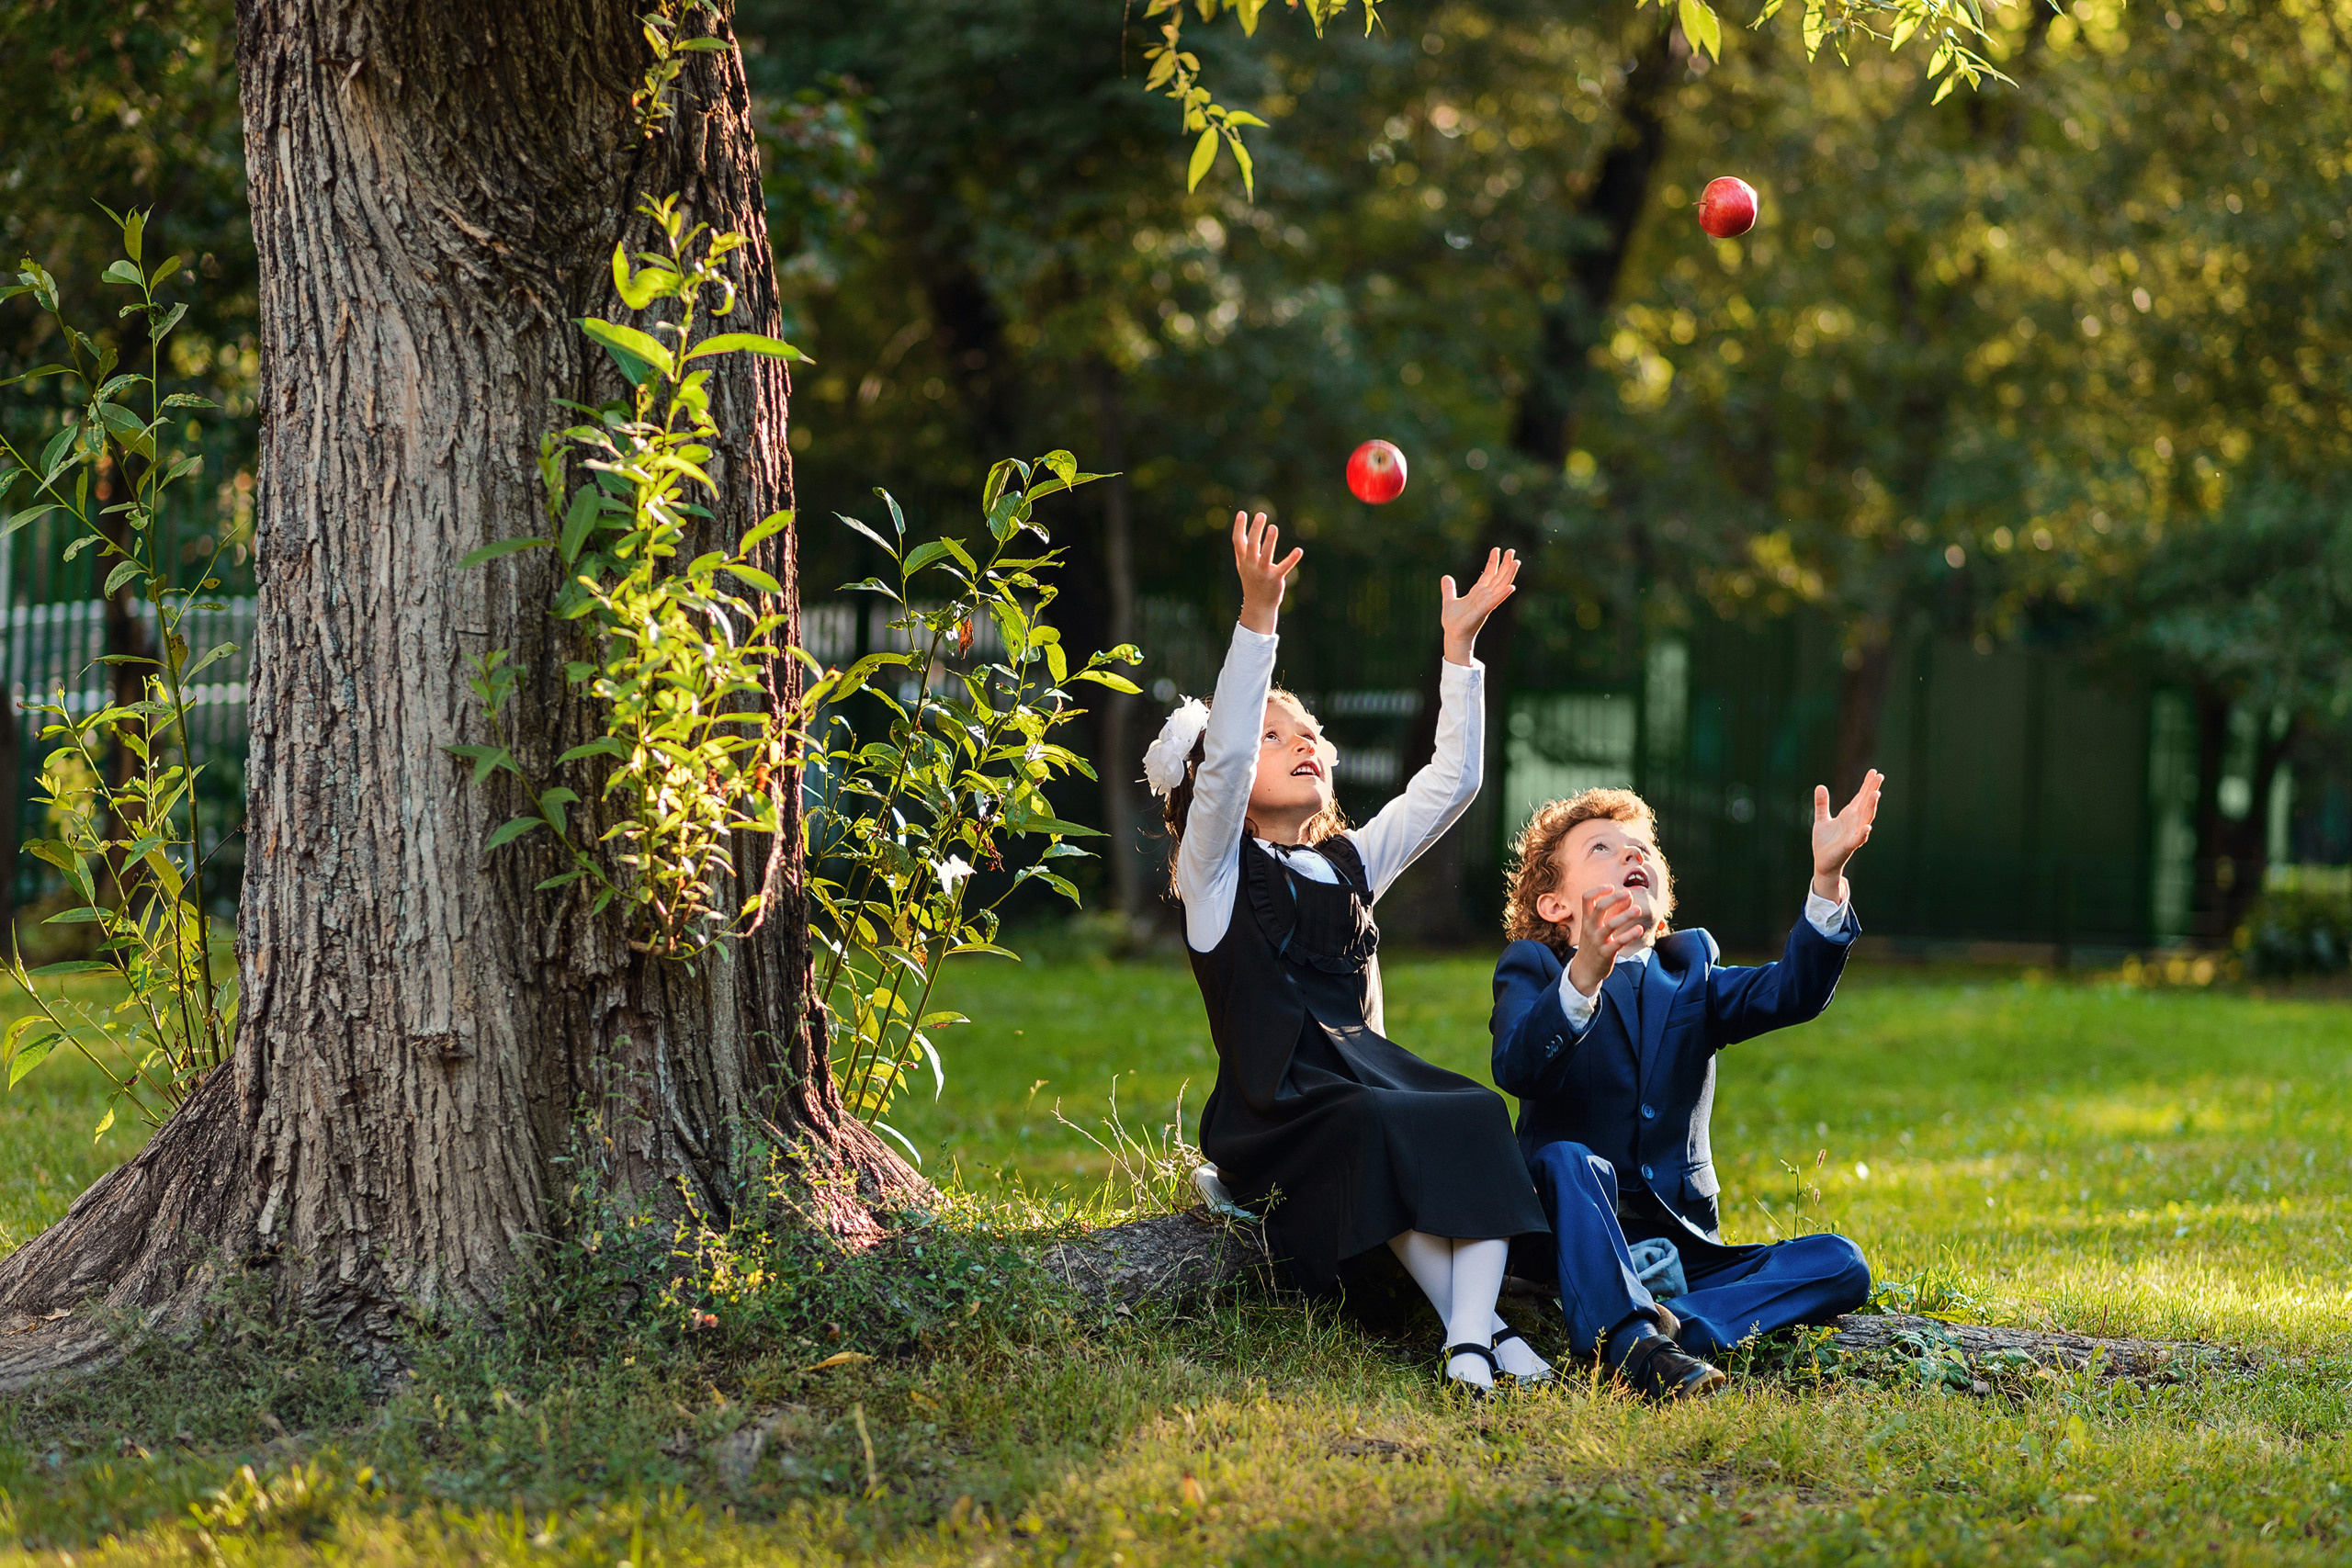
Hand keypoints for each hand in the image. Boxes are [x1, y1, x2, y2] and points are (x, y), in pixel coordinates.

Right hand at [1232, 510, 1302, 635]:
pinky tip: (1299, 550)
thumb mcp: (1244, 565)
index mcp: (1243, 560)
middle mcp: (1251, 566)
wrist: (1258, 605)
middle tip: (1261, 515)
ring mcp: (1263, 573)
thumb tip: (1243, 528)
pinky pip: (1284, 567)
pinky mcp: (1275, 579)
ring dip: (1269, 541)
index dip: (1239, 527)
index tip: (1242, 513)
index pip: (1238, 541)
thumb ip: (1244, 548)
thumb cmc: (1252, 581)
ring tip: (1273, 527)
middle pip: (1252, 545)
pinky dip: (1292, 558)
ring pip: (1265, 555)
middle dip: (1255, 530)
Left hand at [1439, 548, 1520, 665]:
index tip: (1497, 549)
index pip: (1488, 574)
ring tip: (1516, 563)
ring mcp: (1486, 602)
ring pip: (1500, 586)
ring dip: (1509, 575)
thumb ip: (1449, 589)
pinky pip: (1495, 601)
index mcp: (1478, 592)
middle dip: (1506, 564)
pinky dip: (1503, 594)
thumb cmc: (1454, 621)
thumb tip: (1446, 577)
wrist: (1453, 635)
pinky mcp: (1483, 610)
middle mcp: (1485, 596)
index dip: (1493, 562)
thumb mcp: (1449, 600)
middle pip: (1498, 577)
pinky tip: (1511, 587)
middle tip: (1513, 551)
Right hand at [1566, 885, 1646, 997]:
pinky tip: (1640, 929)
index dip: (1598, 890)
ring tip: (1638, 909)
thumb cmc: (1594, 943)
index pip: (1587, 898)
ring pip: (1610, 925)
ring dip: (1625, 916)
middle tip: (1628, 893)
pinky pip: (1619, 942)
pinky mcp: (1606, 953)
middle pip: (1599, 908)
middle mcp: (1590, 928)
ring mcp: (1597, 941)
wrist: (1585, 970)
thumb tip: (1629, 898)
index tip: (1611, 887)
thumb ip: (1614, 912)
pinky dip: (1630, 935)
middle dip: (1614, 898)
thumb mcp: (1599, 927)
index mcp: (1586, 919)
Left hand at [1811, 769, 1883, 902]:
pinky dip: (1863, 833)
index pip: (1860, 797)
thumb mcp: (1821, 820)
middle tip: (1880, 776)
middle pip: (1866, 804)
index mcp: (1849, 815)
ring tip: (1876, 794)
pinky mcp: (1848, 846)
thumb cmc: (1825, 842)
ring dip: (1871, 807)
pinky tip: (1868, 826)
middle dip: (1872, 790)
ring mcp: (1853, 834)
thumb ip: (1822, 804)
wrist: (1822, 862)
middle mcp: (1854, 823)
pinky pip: (1857, 840)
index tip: (1874, 771)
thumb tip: (1820, 786)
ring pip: (1865, 819)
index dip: (1867, 785)